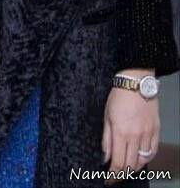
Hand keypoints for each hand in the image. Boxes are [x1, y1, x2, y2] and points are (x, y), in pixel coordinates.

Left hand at [102, 70, 159, 184]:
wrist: (136, 84)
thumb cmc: (118, 97)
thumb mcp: (106, 116)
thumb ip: (106, 139)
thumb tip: (105, 157)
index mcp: (120, 132)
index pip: (117, 162)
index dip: (113, 175)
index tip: (108, 179)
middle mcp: (135, 136)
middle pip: (130, 165)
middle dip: (121, 174)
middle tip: (115, 176)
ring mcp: (147, 134)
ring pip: (142, 161)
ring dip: (133, 168)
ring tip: (126, 168)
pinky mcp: (156, 131)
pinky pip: (152, 152)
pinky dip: (145, 159)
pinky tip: (139, 159)